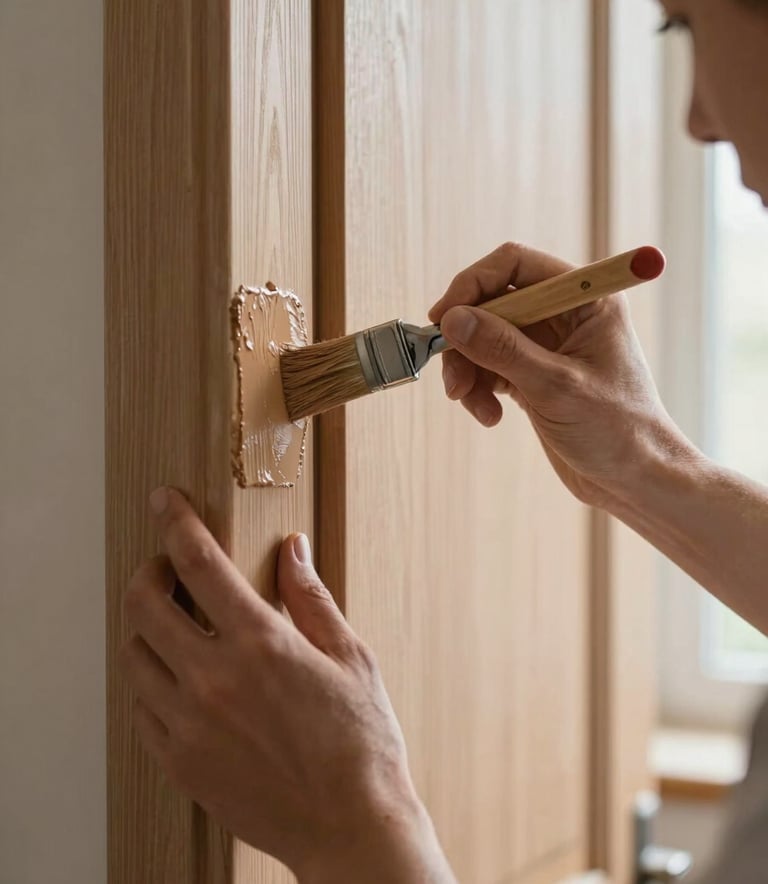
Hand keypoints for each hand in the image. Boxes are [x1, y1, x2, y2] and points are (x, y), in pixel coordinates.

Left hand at [119, 488, 453, 882]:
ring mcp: (189, 726)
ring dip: (146, 627)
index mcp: (260, 644)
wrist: (349, 826)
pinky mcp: (181, 763)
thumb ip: (311, 598)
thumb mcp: (350, 657)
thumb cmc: (360, 742)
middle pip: (144, 604)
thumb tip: (292, 550)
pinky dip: (151, 680)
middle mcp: (213, 680)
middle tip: (165, 567)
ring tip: (173, 622)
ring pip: (134, 657)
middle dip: (148, 572)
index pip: (197, 563)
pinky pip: (141, 709)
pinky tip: (179, 677)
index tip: (166, 502)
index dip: (175, 523)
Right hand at [429, 242, 686, 508]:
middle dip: (466, 339)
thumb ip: (503, 349)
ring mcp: (547, 346)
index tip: (444, 316)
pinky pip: (490, 367)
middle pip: (493, 303)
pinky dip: (480, 389)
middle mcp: (565, 315)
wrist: (636, 480)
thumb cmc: (617, 430)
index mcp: (586, 300)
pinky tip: (490, 416)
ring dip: (468, 369)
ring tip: (471, 404)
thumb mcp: (555, 387)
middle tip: (453, 377)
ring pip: (485, 338)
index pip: (516, 265)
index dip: (474, 284)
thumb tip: (453, 319)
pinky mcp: (533, 376)